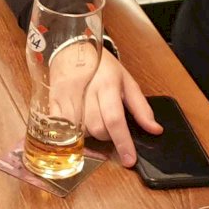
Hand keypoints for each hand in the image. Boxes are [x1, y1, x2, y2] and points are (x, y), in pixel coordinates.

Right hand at [45, 44, 158, 166]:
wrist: (70, 48)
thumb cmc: (101, 66)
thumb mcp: (127, 81)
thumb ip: (141, 107)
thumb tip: (155, 129)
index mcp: (108, 85)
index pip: (115, 120)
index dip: (123, 143)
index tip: (130, 160)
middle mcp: (86, 91)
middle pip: (97, 129)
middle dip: (107, 136)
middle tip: (109, 126)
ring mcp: (67, 97)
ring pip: (79, 132)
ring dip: (90, 135)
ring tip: (94, 121)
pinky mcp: (53, 102)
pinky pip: (62, 128)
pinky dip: (72, 133)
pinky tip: (78, 125)